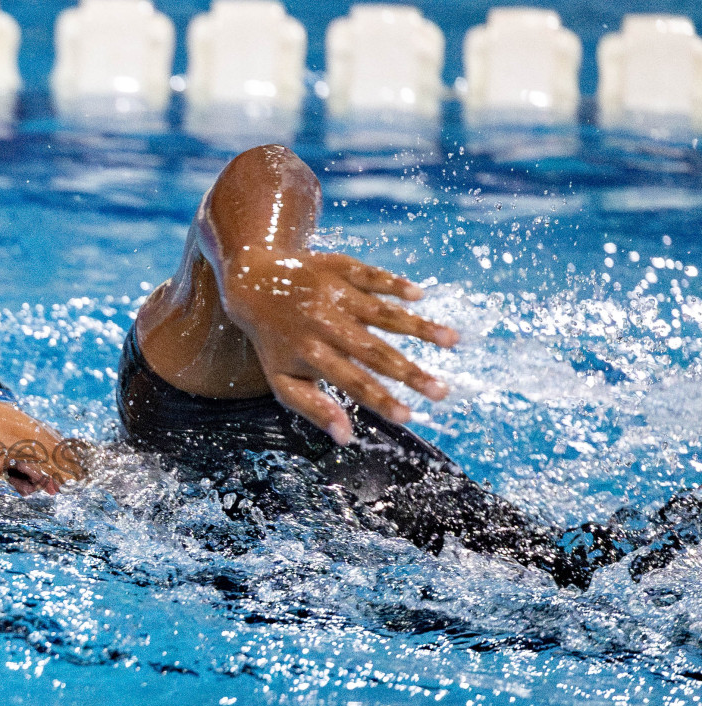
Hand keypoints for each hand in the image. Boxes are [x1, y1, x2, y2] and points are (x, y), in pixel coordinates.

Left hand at [217, 251, 458, 443]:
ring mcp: (334, 294)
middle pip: (374, 352)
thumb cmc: (274, 341)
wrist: (253, 283)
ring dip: (418, 326)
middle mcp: (325, 324)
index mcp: (311, 354)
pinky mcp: (339, 267)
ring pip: (381, 312)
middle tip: (442, 391)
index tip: (408, 416)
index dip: (380, 399)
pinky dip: (395, 284)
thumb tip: (345, 438)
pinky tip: (421, 295)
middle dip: (410, 373)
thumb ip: (313, 407)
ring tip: (452, 340)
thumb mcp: (282, 379)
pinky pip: (372, 276)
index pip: (352, 382)